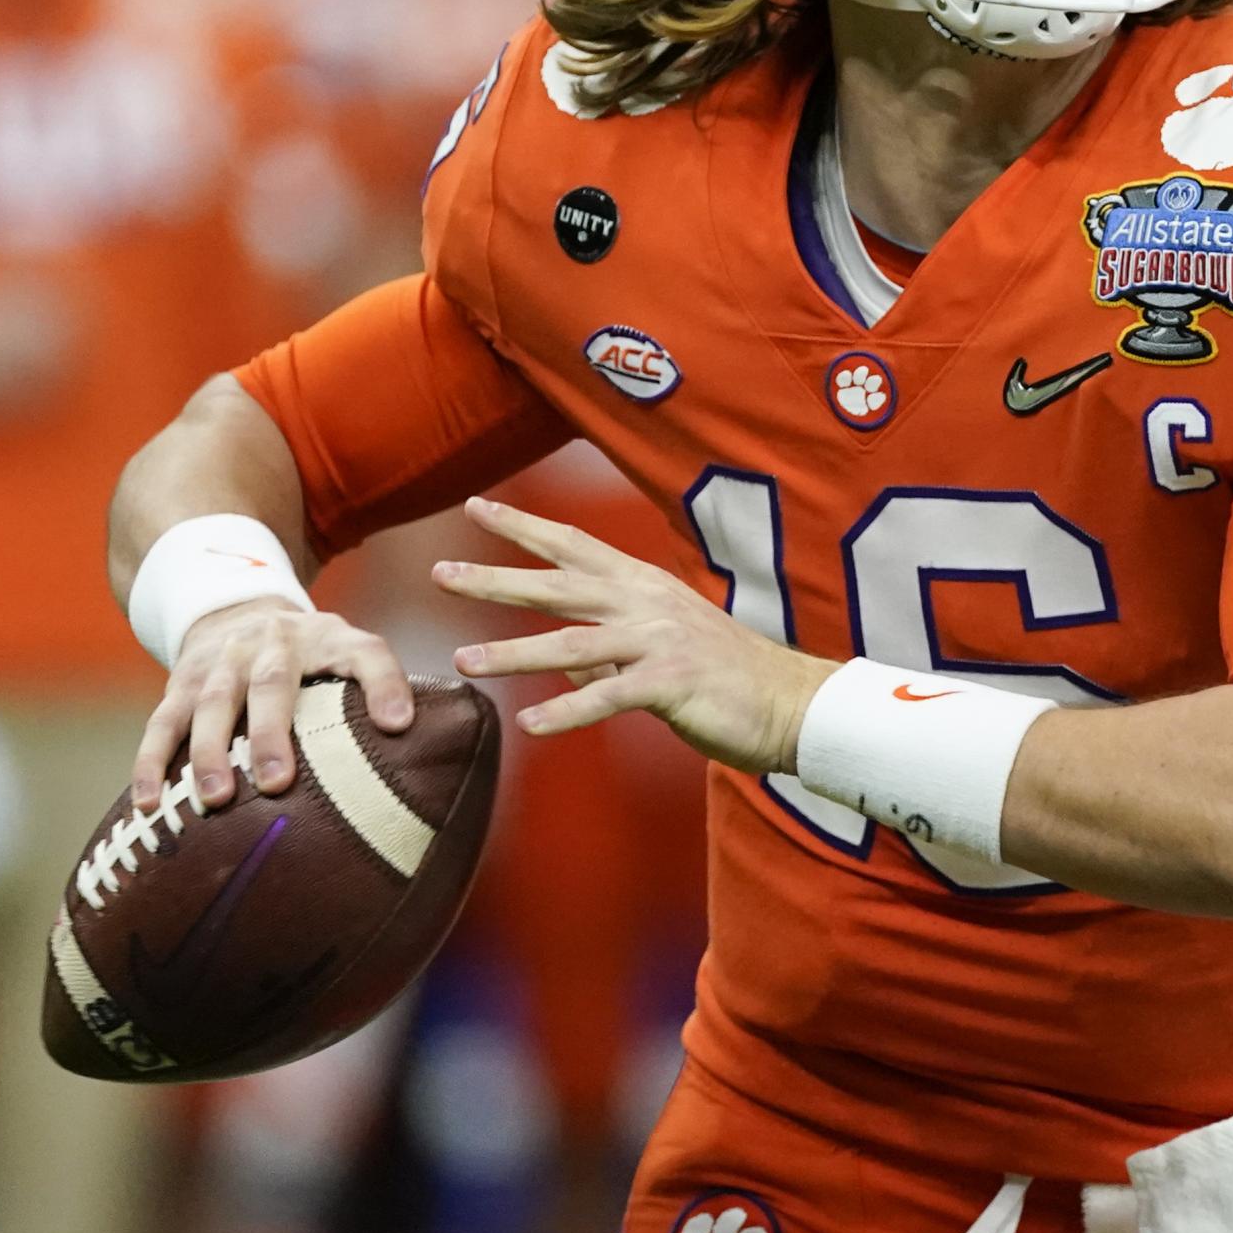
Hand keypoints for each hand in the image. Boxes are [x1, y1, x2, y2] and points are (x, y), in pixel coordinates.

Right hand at [130, 598, 416, 809]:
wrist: (236, 610)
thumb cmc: (309, 653)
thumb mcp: (348, 651)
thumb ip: (380, 684)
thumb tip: (405, 733)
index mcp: (324, 638)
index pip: (366, 653)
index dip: (384, 684)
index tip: (397, 725)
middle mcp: (268, 644)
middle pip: (270, 684)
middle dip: (270, 734)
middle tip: (276, 784)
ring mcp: (219, 663)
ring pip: (210, 704)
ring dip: (210, 752)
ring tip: (214, 800)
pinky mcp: (180, 685)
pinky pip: (161, 724)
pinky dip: (151, 763)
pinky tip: (149, 803)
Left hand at [436, 496, 833, 773]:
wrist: (791, 702)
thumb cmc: (727, 678)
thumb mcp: (662, 651)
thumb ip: (609, 650)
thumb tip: (563, 665)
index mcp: (643, 586)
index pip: (571, 546)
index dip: (522, 526)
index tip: (475, 507)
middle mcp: (645, 603)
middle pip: (556, 585)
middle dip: (494, 579)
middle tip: (441, 574)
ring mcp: (657, 641)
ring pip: (570, 642)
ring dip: (511, 653)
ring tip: (462, 662)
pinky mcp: (670, 682)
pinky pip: (607, 697)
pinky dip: (566, 712)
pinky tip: (529, 725)